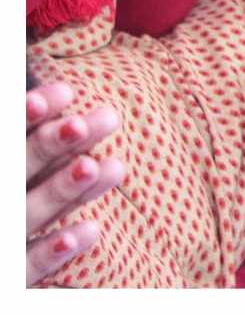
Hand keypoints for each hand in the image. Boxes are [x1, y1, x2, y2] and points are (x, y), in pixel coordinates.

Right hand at [27, 82, 124, 285]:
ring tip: (98, 166)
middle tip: (105, 118)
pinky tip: (91, 231)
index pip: (7, 141)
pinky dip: (50, 253)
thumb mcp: (20, 168)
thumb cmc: (15, 199)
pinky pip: (21, 270)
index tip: (66, 91)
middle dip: (54, 143)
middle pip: (17, 170)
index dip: (29, 116)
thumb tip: (57, 105)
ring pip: (23, 216)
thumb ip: (27, 142)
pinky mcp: (4, 282)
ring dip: (60, 190)